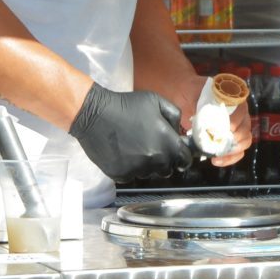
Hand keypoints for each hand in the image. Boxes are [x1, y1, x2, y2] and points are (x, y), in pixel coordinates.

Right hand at [70, 84, 195, 180]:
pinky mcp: (120, 175)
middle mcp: (155, 161)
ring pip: (149, 174)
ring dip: (146, 165)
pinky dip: (129, 169)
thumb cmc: (127, 105)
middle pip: (167, 170)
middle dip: (163, 161)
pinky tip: (122, 154)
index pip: (185, 160)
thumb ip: (174, 115)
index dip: (182, 157)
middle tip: (151, 148)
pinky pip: (131, 176)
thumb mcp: (156, 101)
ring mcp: (137, 170)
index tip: (176, 153)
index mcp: (167, 144)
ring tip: (134, 149)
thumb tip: (179, 132)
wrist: (94, 114)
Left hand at [181, 73, 255, 166]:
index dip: (237, 119)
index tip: (229, 127)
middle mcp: (239, 115)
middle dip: (237, 138)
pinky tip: (216, 161)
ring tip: (218, 156)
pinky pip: (236, 152)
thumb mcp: (192, 90)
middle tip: (222, 142)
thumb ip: (197, 97)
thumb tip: (200, 110)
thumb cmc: (191, 92)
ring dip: (233, 151)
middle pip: (246, 128)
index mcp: (233, 99)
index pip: (242, 110)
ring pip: (244, 142)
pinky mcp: (228, 140)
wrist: (185, 98)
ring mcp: (235, 129)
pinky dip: (229, 158)